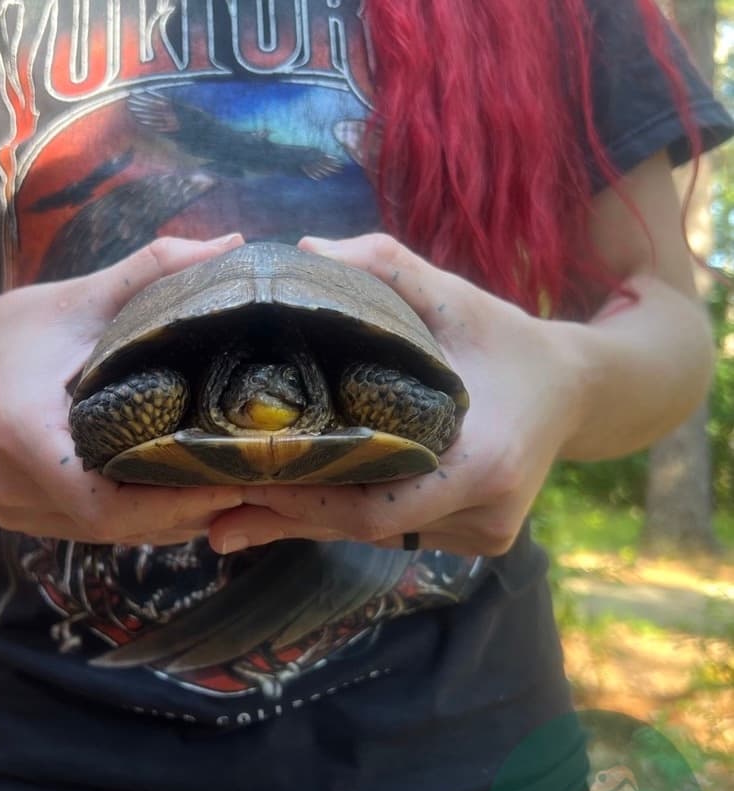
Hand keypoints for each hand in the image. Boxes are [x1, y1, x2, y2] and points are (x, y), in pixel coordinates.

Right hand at [0, 234, 246, 544]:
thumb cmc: (21, 326)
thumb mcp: (84, 294)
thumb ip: (155, 269)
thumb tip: (234, 246)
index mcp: (23, 429)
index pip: (104, 502)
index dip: (173, 502)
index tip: (231, 478)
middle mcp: (15, 483)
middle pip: (118, 525)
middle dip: (189, 510)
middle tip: (250, 481)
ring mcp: (16, 509)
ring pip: (112, 535)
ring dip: (172, 518)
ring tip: (230, 487)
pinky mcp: (23, 518)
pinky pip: (97, 531)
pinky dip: (145, 517)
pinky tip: (184, 491)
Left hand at [208, 233, 585, 556]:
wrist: (575, 390)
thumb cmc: (509, 341)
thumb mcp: (455, 296)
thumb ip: (386, 268)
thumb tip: (305, 249)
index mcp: (483, 464)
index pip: (375, 504)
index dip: (307, 499)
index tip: (247, 481)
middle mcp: (483, 515)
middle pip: (365, 529)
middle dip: (290, 520)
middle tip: (217, 518)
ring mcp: (480, 535)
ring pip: (376, 536)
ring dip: (311, 522)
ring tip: (236, 518)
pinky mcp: (475, 540)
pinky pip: (395, 532)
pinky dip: (344, 516)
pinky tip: (292, 508)